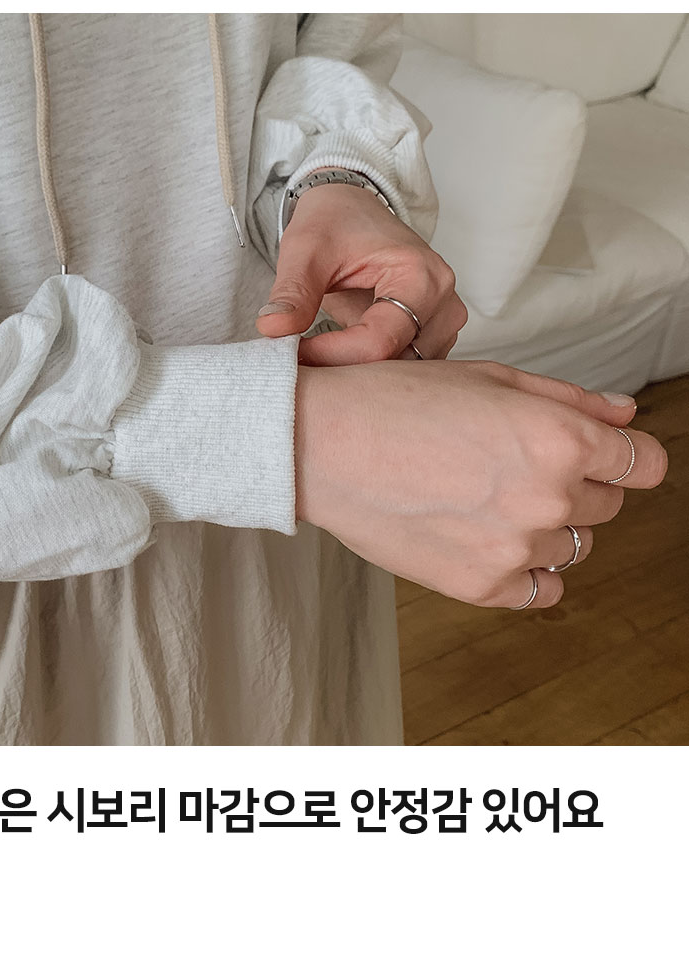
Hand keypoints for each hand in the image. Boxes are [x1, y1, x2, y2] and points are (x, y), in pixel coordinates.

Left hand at [259, 182, 465, 363]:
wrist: (353, 213)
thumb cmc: (334, 225)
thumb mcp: (305, 250)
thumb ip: (292, 291)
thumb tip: (273, 328)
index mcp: (420, 276)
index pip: (378, 342)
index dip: (331, 356)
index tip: (293, 352)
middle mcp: (443, 303)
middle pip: (393, 363)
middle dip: (343, 368)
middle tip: (301, 359)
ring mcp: (444, 323)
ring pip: (400, 373)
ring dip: (357, 373)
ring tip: (319, 354)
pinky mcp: (434, 336)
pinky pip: (404, 369)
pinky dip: (370, 370)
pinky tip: (340, 355)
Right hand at [295, 355, 665, 610]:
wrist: (322, 446)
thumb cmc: (399, 401)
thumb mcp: (493, 379)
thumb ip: (572, 401)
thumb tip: (626, 417)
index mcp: (559, 438)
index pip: (645, 465)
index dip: (627, 457)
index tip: (608, 457)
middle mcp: (548, 497)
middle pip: (607, 506)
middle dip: (577, 485)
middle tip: (514, 465)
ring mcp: (517, 548)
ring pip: (573, 547)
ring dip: (546, 527)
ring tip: (487, 497)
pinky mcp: (484, 586)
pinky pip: (542, 590)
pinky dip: (528, 571)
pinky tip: (491, 539)